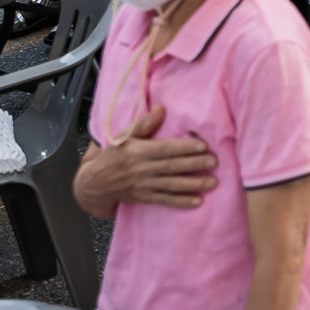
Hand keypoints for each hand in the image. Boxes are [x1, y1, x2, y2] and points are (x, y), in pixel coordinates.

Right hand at [86, 105, 218, 207]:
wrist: (95, 183)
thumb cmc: (114, 155)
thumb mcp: (124, 136)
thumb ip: (144, 124)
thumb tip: (160, 108)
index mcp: (139, 151)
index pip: (165, 149)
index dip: (184, 148)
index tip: (203, 146)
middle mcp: (142, 169)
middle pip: (172, 166)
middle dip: (194, 164)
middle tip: (214, 162)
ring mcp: (144, 185)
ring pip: (172, 185)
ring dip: (193, 184)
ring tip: (212, 182)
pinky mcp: (145, 198)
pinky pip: (165, 200)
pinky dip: (181, 201)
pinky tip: (197, 200)